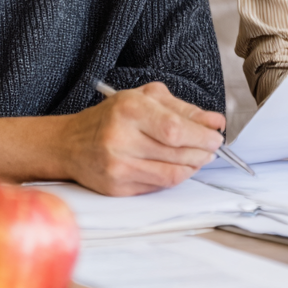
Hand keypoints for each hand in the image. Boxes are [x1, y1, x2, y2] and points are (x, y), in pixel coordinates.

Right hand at [54, 82, 225, 196]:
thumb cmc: (112, 117)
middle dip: (202, 150)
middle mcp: (120, 138)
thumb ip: (181, 108)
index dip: (201, 135)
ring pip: (171, 173)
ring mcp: (118, 166)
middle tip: (213, 147)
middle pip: (176, 151)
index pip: (174, 128)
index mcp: (128, 109)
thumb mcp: (144, 99)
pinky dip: (176, 176)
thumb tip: (214, 121)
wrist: (70, 144)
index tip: (216, 135)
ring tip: (200, 157)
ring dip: (193, 166)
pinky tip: (181, 167)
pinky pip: (158, 186)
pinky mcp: (117, 188)